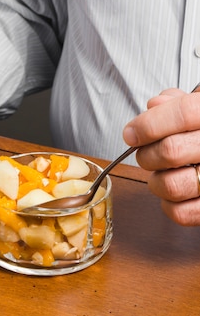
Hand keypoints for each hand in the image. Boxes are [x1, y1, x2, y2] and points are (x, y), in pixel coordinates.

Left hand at [123, 88, 199, 224]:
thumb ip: (179, 103)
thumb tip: (155, 105)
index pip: (183, 113)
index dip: (149, 124)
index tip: (131, 133)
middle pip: (171, 150)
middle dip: (146, 154)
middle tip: (146, 154)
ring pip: (172, 185)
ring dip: (155, 181)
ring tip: (160, 174)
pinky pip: (182, 213)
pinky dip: (168, 205)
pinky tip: (174, 192)